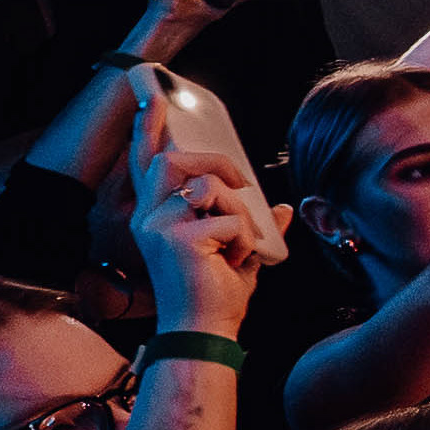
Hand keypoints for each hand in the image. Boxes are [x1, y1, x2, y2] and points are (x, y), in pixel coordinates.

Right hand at [122, 134, 275, 331]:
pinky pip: (227, 216)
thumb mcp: (239, 252)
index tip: (153, 97)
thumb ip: (254, 225)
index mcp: (155, 217)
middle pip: (176, 160)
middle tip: (243, 183)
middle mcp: (148, 218)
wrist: (206, 332)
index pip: (147, 163)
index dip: (148, 129)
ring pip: (207, 185)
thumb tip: (282, 206)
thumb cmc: (215, 296)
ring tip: (235, 244)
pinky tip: (233, 261)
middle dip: (217, 164)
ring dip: (235, 211)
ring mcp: (157, 227)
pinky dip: (243, 238)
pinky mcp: (175, 238)